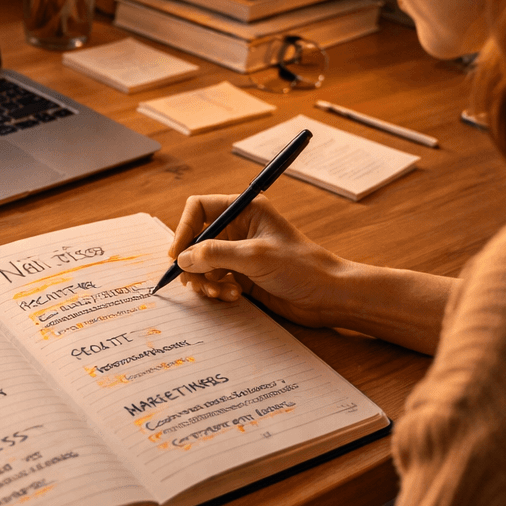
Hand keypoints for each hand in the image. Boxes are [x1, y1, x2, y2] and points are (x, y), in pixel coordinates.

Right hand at [169, 194, 350, 328]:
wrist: (327, 296)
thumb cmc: (301, 267)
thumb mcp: (255, 257)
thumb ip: (215, 254)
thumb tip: (183, 258)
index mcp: (244, 210)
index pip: (199, 209)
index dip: (184, 229)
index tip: (178, 254)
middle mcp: (238, 229)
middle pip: (196, 239)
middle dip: (192, 262)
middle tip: (195, 282)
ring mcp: (239, 253)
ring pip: (202, 264)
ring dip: (204, 280)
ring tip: (219, 292)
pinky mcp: (242, 275)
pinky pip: (214, 280)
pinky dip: (216, 290)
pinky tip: (233, 297)